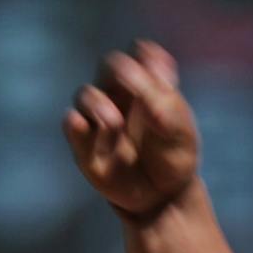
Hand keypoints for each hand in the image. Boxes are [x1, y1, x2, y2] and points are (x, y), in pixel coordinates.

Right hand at [64, 40, 201, 219]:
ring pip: (86, 94)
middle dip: (121, 71)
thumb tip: (153, 85)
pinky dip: (75, 123)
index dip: (147, 57)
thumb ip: (167, 107)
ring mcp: (99, 118)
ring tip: (115, 123)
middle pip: (110, 65)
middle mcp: (119, 95)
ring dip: (98, 103)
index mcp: (146, 85)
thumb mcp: (180, 134)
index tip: (163, 76)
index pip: (141, 54)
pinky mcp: (85, 145)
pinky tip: (81, 125)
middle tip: (136, 84)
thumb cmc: (173, 158)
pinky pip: (72, 125)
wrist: (165, 198)